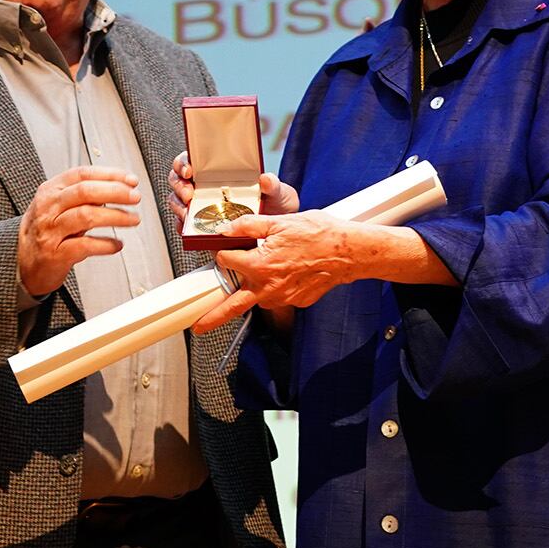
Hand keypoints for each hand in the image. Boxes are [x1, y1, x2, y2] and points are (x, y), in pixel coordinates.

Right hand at [18, 166, 141, 296]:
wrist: (23, 261)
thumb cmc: (46, 231)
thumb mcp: (58, 206)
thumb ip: (83, 195)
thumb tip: (118, 187)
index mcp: (50, 190)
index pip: (82, 174)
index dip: (110, 175)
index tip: (131, 180)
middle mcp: (48, 207)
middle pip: (85, 192)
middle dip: (115, 192)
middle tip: (135, 197)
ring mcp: (50, 231)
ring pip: (86, 216)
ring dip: (115, 216)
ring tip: (133, 219)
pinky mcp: (55, 254)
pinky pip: (85, 245)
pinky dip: (105, 244)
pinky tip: (117, 244)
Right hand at [165, 152, 298, 221]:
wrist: (275, 231)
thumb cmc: (273, 205)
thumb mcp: (277, 192)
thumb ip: (272, 185)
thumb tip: (266, 179)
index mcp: (217, 170)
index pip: (191, 159)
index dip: (184, 162)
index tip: (190, 170)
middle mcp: (204, 185)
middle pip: (178, 179)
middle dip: (179, 186)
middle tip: (189, 195)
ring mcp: (199, 205)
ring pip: (177, 201)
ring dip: (178, 206)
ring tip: (189, 213)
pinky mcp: (200, 224)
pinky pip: (183, 224)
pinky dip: (182, 226)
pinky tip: (189, 227)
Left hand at [192, 212, 446, 332]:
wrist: (351, 252)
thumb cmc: (319, 233)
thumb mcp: (281, 221)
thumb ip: (248, 225)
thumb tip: (225, 229)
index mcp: (260, 265)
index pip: (226, 261)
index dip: (223, 250)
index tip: (224, 246)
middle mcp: (268, 288)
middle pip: (233, 306)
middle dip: (212, 318)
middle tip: (197, 326)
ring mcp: (283, 298)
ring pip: (256, 298)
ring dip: (248, 293)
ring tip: (241, 292)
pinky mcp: (296, 301)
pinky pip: (278, 295)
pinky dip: (275, 286)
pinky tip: (287, 270)